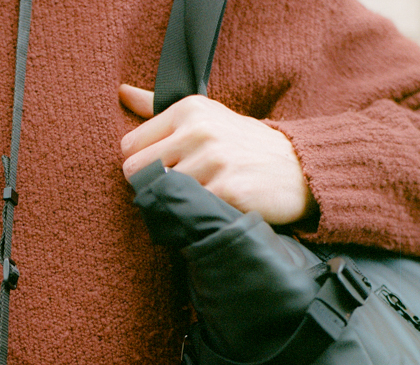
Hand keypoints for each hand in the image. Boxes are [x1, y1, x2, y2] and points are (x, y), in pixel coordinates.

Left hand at [119, 84, 316, 225]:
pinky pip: (187, 213)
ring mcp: (213, 161)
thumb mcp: (204, 115)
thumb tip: (121, 91)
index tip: (165, 172)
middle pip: (137, 172)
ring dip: (172, 206)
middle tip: (176, 192)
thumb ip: (158, 107)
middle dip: (151, 187)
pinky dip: (192, 219)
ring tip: (196, 202)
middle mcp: (199, 131)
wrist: (298, 168)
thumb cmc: (242, 144)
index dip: (142, 166)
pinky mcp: (227, 191)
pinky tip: (210, 213)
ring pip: (159, 195)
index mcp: (188, 110)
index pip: (129, 148)